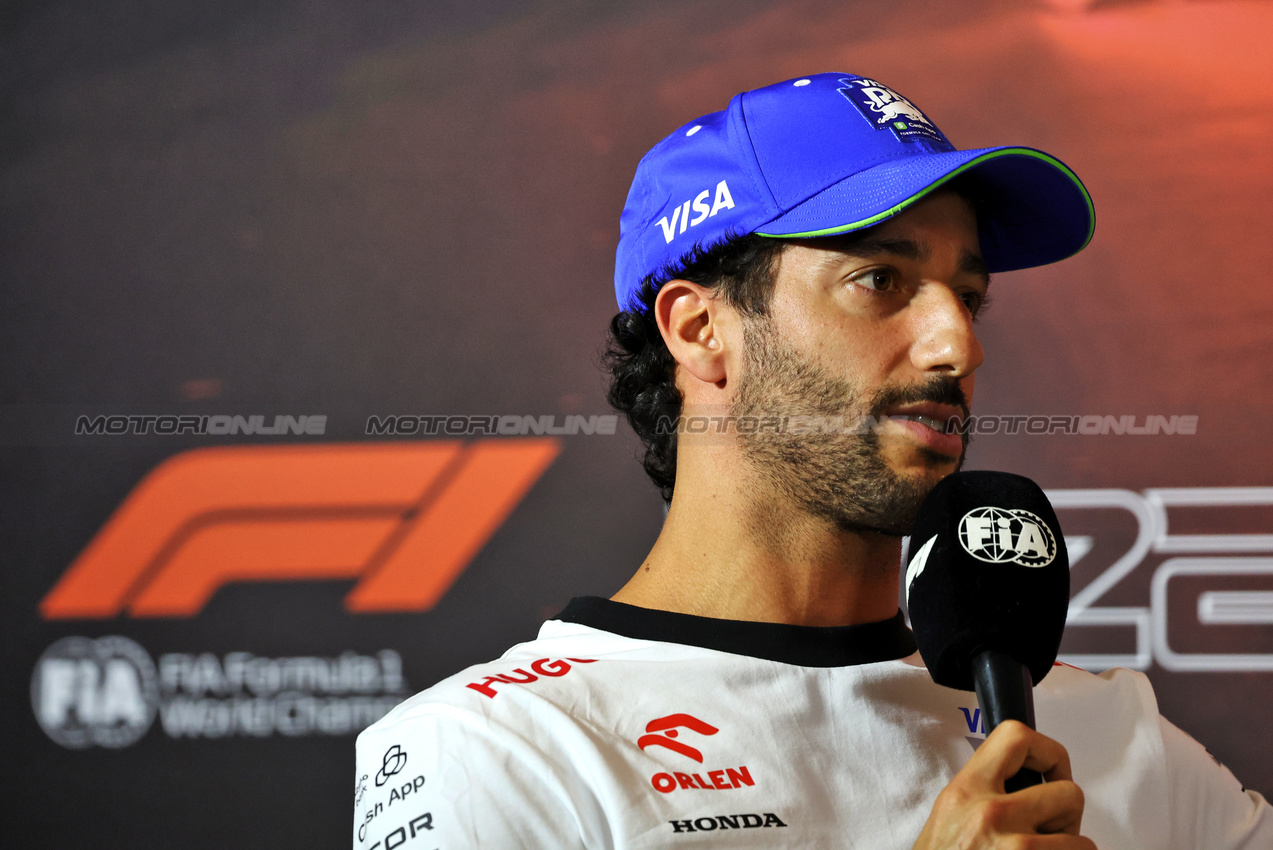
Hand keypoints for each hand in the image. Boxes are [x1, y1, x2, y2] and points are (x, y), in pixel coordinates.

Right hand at [912, 720, 1096, 848]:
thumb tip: (1032, 781)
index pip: (1017, 737)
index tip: (1049, 771)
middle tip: (1048, 830)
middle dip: (1066, 816)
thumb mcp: (950, 813)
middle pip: (1069, 793)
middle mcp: (991, 815)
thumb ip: (985, 790)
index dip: (1047, 752)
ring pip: (1082, 842)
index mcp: (967, 789)